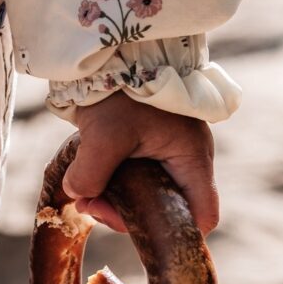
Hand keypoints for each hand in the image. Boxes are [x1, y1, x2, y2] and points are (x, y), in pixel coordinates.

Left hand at [62, 92, 217, 234]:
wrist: (113, 50)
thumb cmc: (121, 88)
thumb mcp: (105, 134)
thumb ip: (92, 173)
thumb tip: (79, 197)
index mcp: (191, 158)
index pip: (204, 215)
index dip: (178, 233)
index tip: (136, 229)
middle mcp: (185, 159)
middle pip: (168, 210)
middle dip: (127, 216)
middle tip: (91, 205)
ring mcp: (167, 151)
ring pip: (147, 196)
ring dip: (114, 201)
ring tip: (82, 193)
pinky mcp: (148, 144)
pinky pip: (135, 177)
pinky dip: (112, 184)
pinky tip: (86, 179)